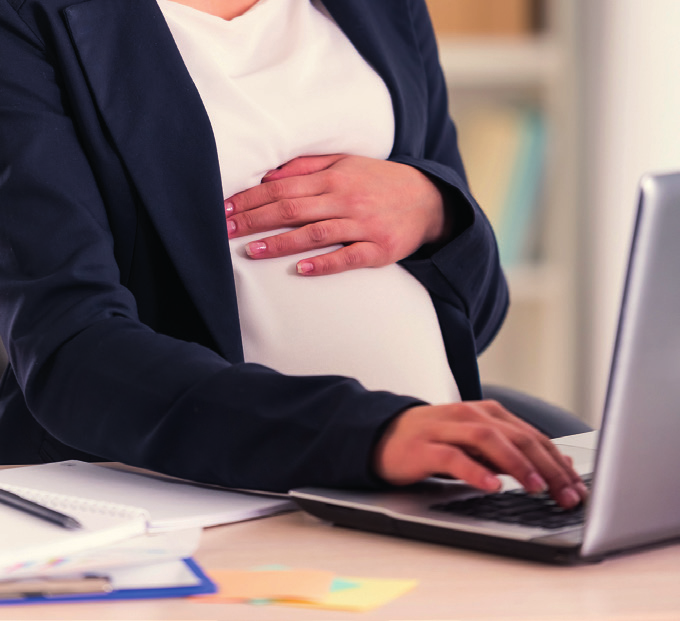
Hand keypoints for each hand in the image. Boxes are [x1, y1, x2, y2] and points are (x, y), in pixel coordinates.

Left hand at [224, 154, 450, 275]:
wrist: (427, 199)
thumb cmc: (378, 181)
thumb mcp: (345, 163)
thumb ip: (306, 168)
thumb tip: (268, 175)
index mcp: (334, 178)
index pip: (283, 188)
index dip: (251, 199)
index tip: (225, 209)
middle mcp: (345, 200)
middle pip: (292, 210)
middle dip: (255, 220)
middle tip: (225, 231)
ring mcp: (363, 226)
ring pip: (315, 234)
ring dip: (280, 244)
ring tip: (251, 252)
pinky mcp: (379, 250)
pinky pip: (348, 258)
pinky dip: (325, 263)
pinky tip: (302, 270)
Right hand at [374, 401, 588, 508]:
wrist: (384, 435)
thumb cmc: (435, 441)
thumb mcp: (476, 445)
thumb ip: (510, 452)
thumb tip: (553, 467)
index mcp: (487, 413)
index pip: (532, 436)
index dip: (558, 462)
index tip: (577, 489)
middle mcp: (470, 415)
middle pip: (517, 436)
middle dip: (548, 467)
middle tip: (567, 495)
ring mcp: (446, 428)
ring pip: (488, 439)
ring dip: (517, 464)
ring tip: (537, 488)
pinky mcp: (424, 446)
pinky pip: (452, 457)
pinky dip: (475, 470)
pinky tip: (491, 486)